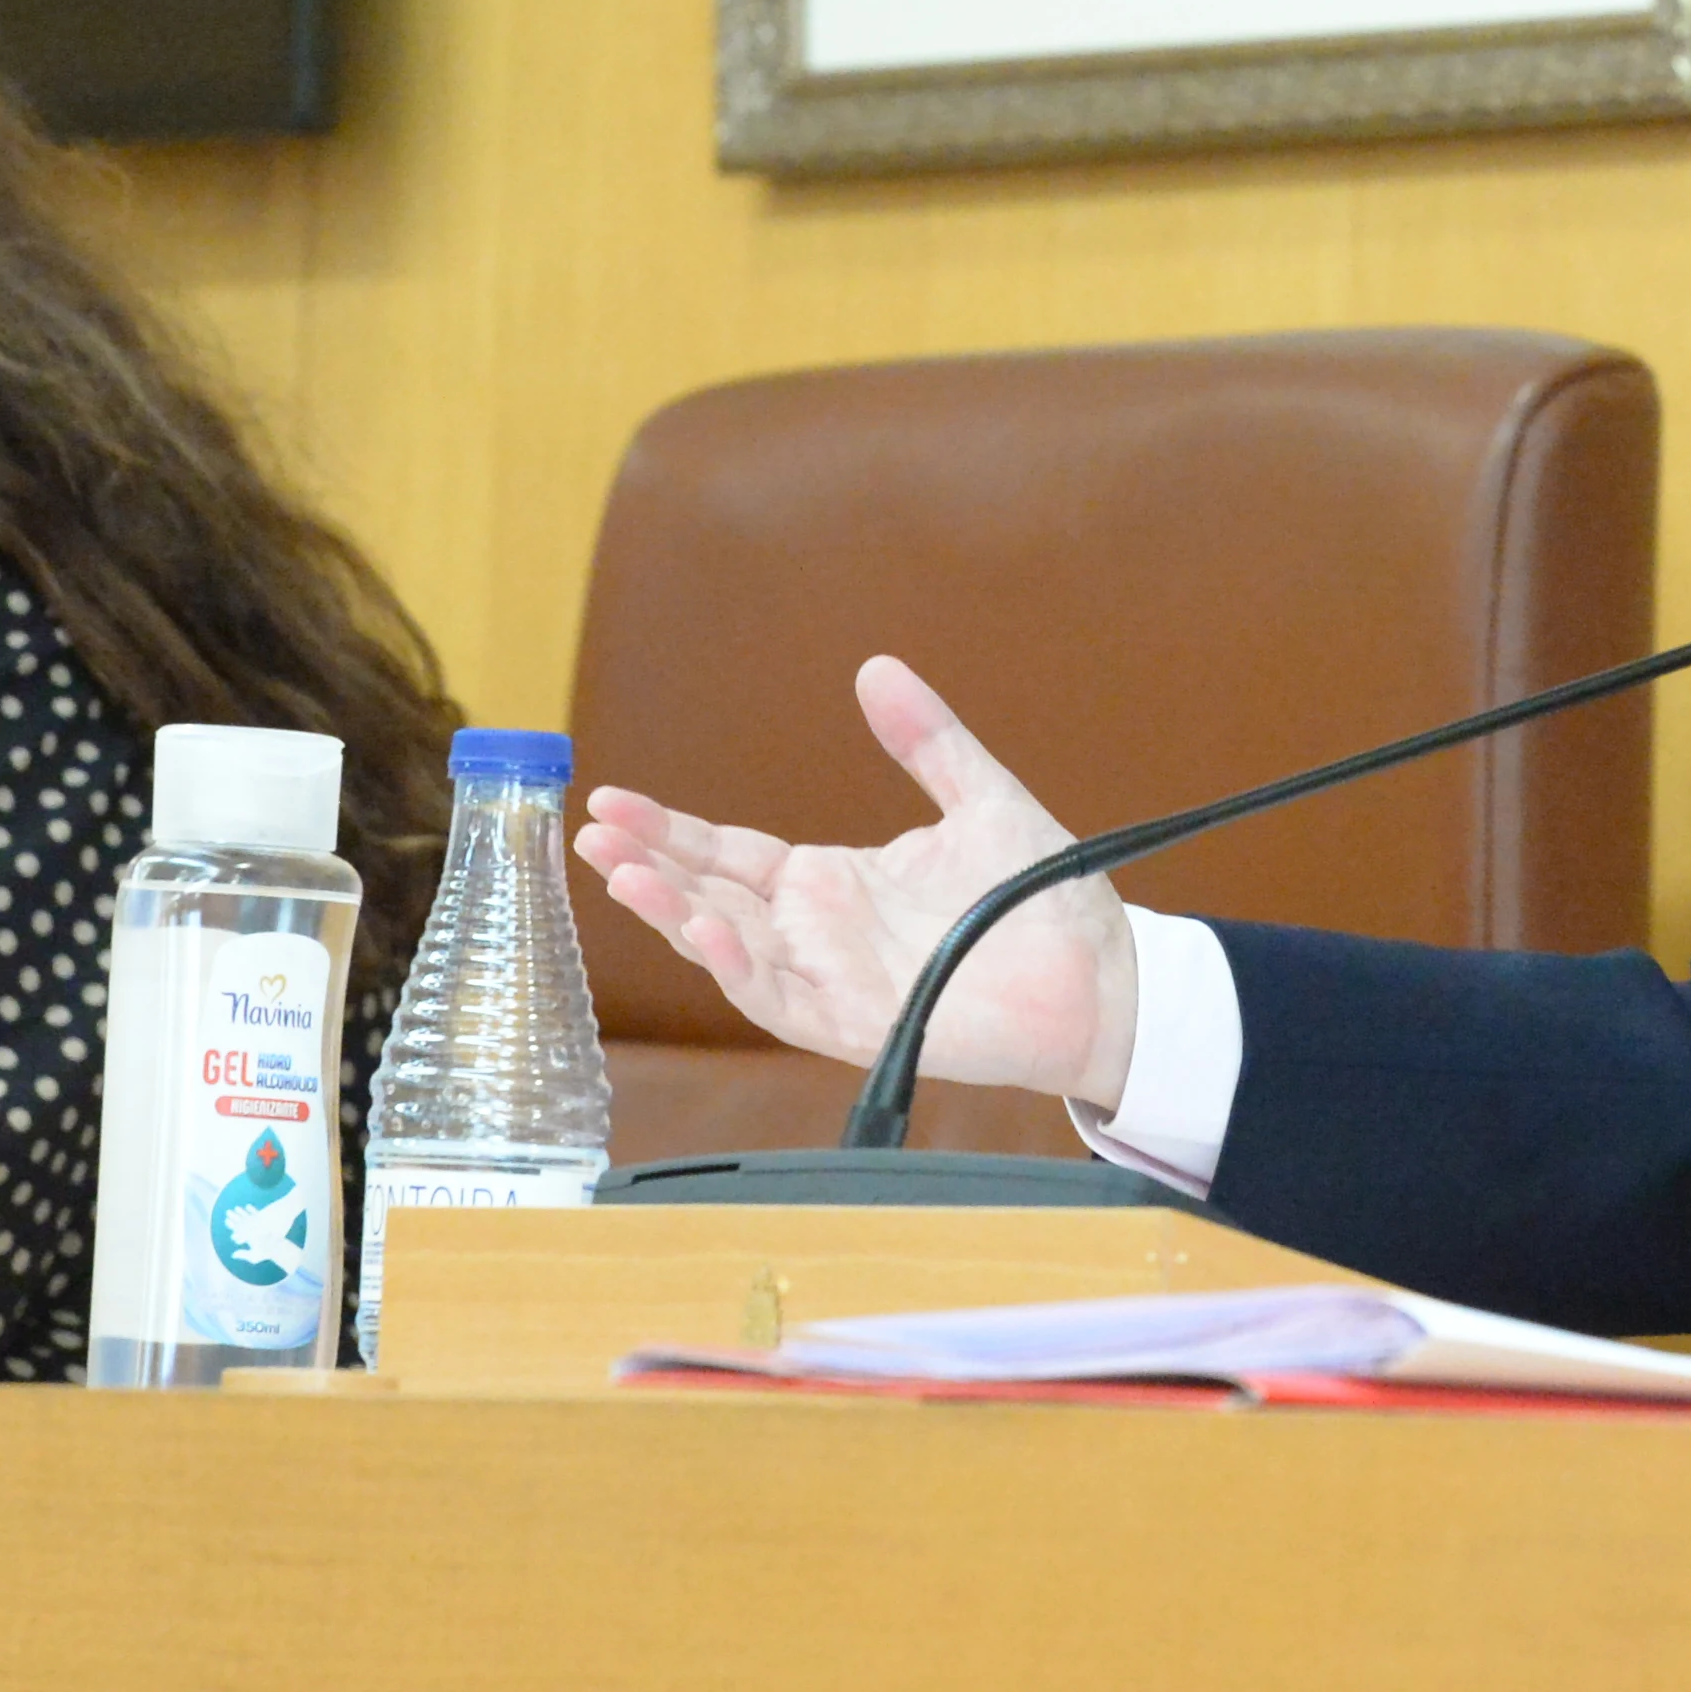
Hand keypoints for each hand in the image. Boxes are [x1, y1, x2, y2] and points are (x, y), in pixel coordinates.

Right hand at [574, 657, 1142, 1112]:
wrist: (1102, 976)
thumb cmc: (1044, 899)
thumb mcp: (980, 799)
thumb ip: (926, 741)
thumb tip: (877, 667)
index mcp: (830, 882)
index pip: (728, 851)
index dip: (669, 828)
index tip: (609, 799)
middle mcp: (816, 932)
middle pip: (707, 896)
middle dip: (645, 867)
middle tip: (589, 832)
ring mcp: (830, 980)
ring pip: (727, 949)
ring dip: (673, 915)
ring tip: (622, 875)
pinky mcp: (856, 1024)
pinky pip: (779, 1001)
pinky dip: (738, 968)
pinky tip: (703, 932)